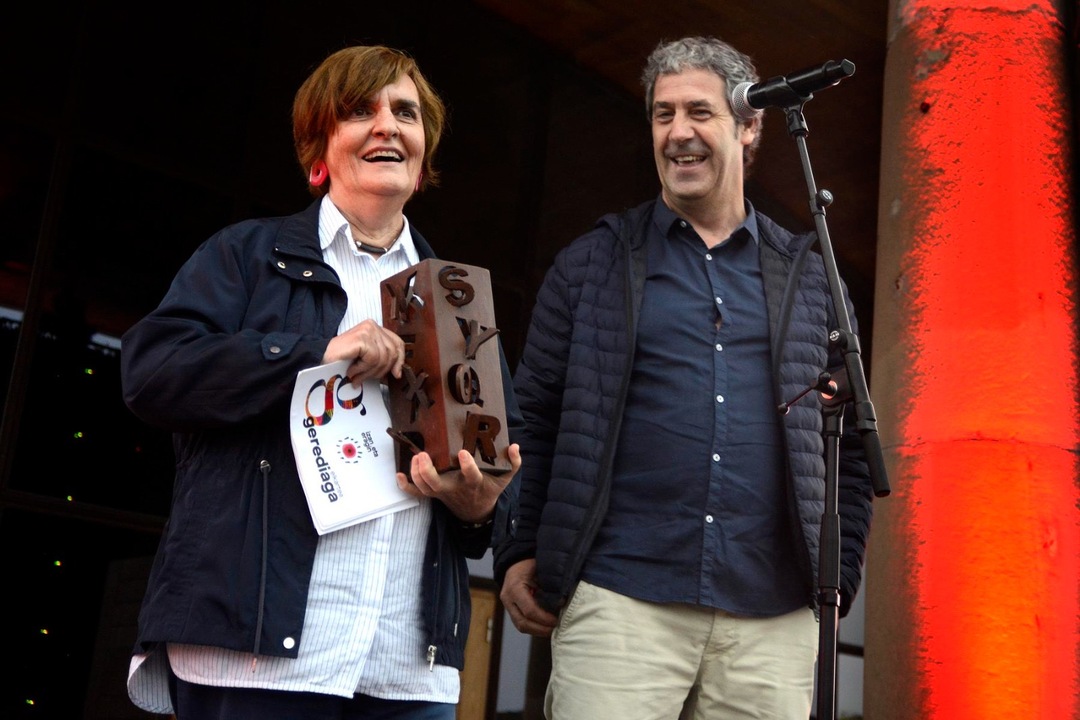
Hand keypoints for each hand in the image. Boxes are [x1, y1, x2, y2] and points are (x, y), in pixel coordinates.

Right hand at [322, 319, 404, 383]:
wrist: (320, 358)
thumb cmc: (341, 359)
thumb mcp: (366, 358)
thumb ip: (381, 359)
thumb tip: (398, 372)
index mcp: (375, 329)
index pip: (397, 343)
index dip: (399, 360)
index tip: (396, 374)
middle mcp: (373, 326)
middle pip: (391, 353)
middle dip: (380, 370)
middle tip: (366, 377)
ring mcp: (368, 330)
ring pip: (382, 358)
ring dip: (368, 372)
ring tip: (356, 375)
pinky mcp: (362, 337)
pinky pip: (372, 359)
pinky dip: (361, 369)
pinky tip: (351, 370)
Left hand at [396, 443, 521, 523]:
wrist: (477, 512)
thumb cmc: (489, 489)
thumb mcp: (505, 478)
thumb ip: (513, 463)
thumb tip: (515, 446)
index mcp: (473, 483)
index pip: (471, 476)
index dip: (467, 466)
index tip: (463, 452)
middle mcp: (454, 488)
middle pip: (437, 484)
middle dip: (427, 471)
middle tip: (423, 455)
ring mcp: (441, 492)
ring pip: (424, 488)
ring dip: (416, 474)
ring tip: (415, 457)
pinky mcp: (433, 495)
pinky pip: (416, 494)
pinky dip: (405, 486)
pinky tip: (398, 475)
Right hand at [501, 559, 557, 636]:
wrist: (517, 563)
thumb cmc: (530, 565)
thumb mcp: (541, 571)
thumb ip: (550, 586)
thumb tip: (562, 603)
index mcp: (515, 588)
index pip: (529, 610)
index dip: (544, 619)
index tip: (556, 621)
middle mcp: (508, 599)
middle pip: (523, 623)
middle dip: (540, 629)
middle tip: (555, 629)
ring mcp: (507, 605)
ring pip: (520, 626)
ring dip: (537, 631)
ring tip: (551, 630)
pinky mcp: (511, 610)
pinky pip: (520, 623)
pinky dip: (533, 627)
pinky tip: (544, 627)